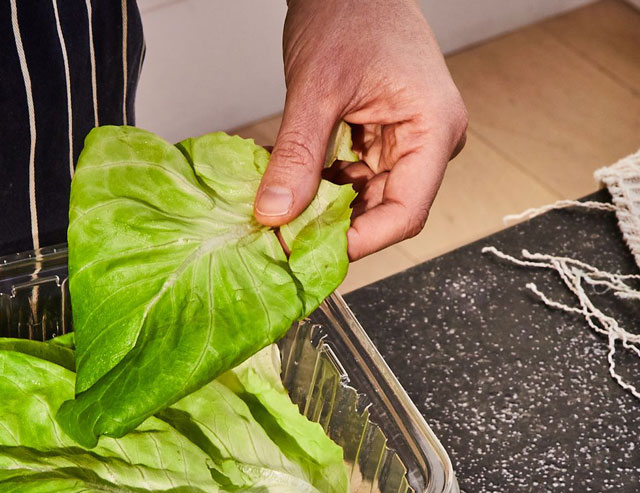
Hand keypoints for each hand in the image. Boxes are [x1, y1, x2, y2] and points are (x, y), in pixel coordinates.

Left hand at [255, 0, 466, 258]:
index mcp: (434, 128)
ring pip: (363, 202)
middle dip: (331, 226)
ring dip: (319, 208)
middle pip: (383, 213)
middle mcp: (429, 141)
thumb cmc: (350, 8)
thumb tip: (275, 214)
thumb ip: (297, 154)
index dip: (358, 242)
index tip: (308, 251)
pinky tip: (287, 180)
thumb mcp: (316, 86)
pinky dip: (317, 186)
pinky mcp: (381, 140)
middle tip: (280, 234)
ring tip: (278, 202)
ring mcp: (406, 142)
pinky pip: (351, 181)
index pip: (404, 214)